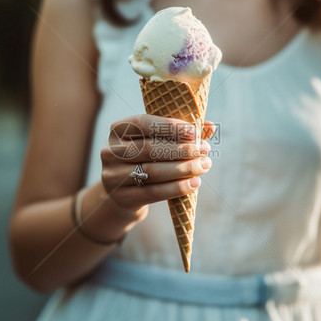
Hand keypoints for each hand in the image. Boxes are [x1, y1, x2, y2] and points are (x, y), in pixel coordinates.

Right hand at [100, 115, 214, 211]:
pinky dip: (177, 188)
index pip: (143, 123)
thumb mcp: (159, 143)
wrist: (125, 193)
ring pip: (153, 171)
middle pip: (150, 149)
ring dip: (183, 169)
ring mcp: (113, 176)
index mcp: (118, 130)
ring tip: (204, 166)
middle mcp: (110, 151)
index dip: (170, 126)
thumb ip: (182, 133)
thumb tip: (211, 126)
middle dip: (181, 150)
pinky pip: (153, 192)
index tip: (195, 133)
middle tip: (205, 151)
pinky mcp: (121, 197)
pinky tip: (194, 183)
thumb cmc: (147, 160)